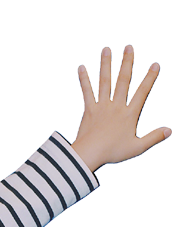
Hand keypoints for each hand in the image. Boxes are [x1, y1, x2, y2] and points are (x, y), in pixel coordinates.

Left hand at [71, 45, 170, 171]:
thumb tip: (169, 131)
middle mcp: (116, 106)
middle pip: (123, 80)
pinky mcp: (89, 110)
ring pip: (104, 82)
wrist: (90, 154)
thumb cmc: (112, 152)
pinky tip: (82, 67)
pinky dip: (84, 80)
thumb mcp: (137, 147)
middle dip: (126, 62)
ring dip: (105, 64)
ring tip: (106, 48)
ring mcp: (102, 106)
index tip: (155, 64)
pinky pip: (87, 92)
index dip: (150, 78)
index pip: (142, 93)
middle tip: (128, 47)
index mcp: (129, 115)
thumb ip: (154, 138)